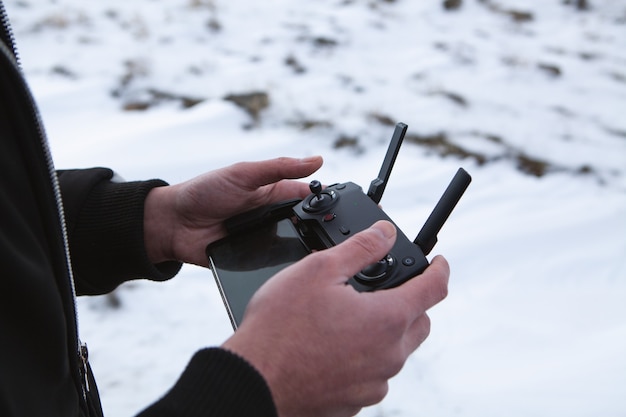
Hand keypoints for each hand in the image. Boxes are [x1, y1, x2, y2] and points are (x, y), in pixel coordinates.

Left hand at [143, 156, 322, 265]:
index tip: (341, 209)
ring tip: (315, 252)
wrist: (172, 224)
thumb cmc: (204, 192)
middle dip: (317, 229)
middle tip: (331, 235)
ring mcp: (264, 240)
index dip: (325, 202)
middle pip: (305, 225)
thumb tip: (317, 160)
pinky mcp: (254, 261)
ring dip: (302, 250)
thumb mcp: (244, 174)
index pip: (308, 197)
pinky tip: (292, 271)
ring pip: (293, 248)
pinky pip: (274, 267)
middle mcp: (272, 217)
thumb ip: (279, 167)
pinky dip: (282, 268)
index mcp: (274, 193)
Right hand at [222, 221, 449, 416]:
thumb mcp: (319, 270)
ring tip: (349, 318)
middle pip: (420, 322)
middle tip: (384, 290)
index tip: (439, 263)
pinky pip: (374, 374)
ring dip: (386, 331)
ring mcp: (374, 383)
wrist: (253, 381)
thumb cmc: (280, 329)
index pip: (434, 289)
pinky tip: (334, 347)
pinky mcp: (356, 402)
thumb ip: (360, 248)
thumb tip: (385, 233)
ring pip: (396, 350)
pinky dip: (365, 356)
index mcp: (388, 320)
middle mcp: (389, 356)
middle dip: (411, 301)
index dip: (440, 269)